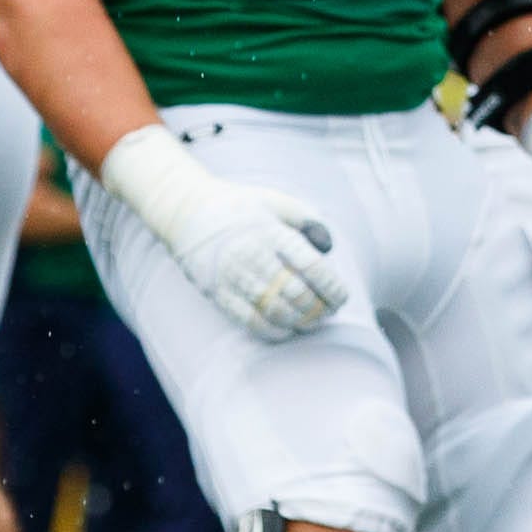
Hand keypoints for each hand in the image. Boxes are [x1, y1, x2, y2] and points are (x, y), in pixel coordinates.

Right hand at [103, 121, 347, 341]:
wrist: (189, 213)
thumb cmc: (241, 208)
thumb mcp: (276, 201)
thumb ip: (307, 219)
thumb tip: (328, 247)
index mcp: (271, 232)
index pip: (311, 265)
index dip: (332, 287)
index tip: (341, 297)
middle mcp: (252, 255)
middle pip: (295, 292)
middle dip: (318, 308)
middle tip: (329, 312)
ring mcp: (234, 276)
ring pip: (274, 310)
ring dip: (298, 321)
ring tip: (312, 322)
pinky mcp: (219, 292)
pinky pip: (249, 320)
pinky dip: (272, 330)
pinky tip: (286, 330)